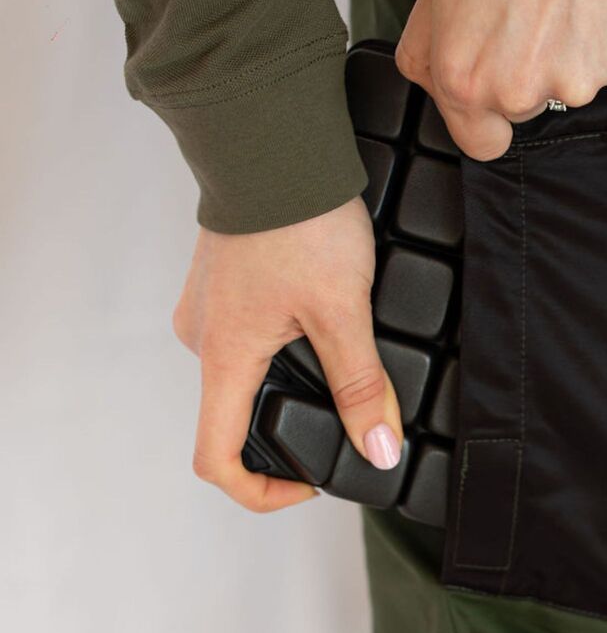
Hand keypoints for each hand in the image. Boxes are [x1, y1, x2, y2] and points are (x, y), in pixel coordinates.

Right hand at [172, 197, 401, 512]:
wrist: (273, 140)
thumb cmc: (300, 219)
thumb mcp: (344, 310)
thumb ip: (361, 385)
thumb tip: (378, 449)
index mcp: (223, 358)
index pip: (217, 460)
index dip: (262, 491)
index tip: (314, 481)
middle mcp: (203, 338)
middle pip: (237, 415)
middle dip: (295, 426)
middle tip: (350, 410)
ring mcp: (209, 308)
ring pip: (246, 371)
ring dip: (294, 378)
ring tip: (347, 352)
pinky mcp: (223, 281)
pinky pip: (249, 332)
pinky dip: (285, 342)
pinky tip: (326, 316)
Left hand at [396, 0, 606, 159]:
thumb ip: (427, 56)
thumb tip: (439, 87)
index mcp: (466, 81)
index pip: (482, 144)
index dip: (484, 114)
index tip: (490, 81)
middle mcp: (520, 92)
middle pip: (525, 108)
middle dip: (524, 70)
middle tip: (524, 7)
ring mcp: (577, 81)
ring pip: (569, 83)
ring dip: (565, 51)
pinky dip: (602, 34)